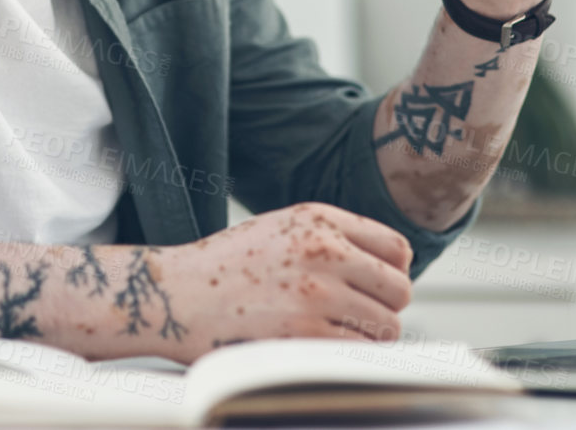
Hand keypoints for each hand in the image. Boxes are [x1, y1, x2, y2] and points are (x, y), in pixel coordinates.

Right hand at [160, 202, 413, 359]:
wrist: (176, 295)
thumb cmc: (227, 267)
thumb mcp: (281, 228)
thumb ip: (333, 238)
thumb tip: (392, 269)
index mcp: (319, 219)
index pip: (397, 248)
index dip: (393, 273)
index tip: (376, 288)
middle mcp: (323, 250)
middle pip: (400, 290)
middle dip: (385, 308)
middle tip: (357, 317)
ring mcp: (316, 294)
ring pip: (386, 326)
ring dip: (367, 337)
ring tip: (332, 333)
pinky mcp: (305, 334)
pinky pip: (358, 351)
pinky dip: (346, 355)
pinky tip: (317, 346)